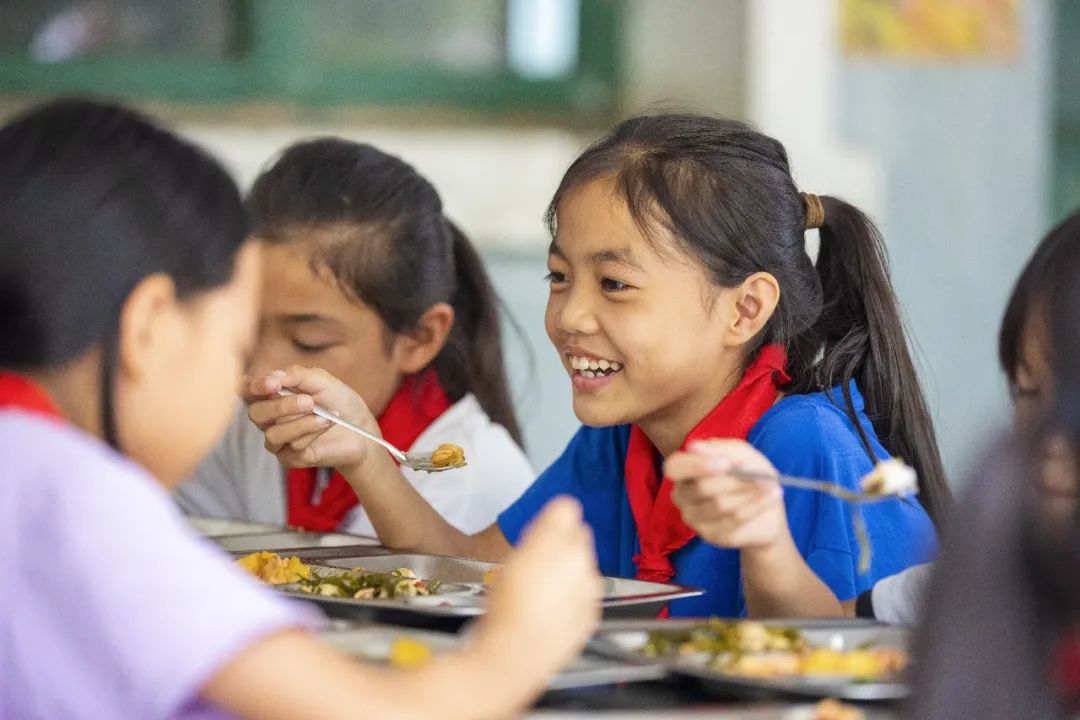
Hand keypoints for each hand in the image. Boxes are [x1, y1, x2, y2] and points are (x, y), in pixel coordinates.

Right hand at [246, 366, 378, 472]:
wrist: (361, 427)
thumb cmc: (338, 401)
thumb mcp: (321, 380)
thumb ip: (296, 375)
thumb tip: (272, 377)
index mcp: (272, 395)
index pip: (248, 391)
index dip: (252, 387)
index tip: (271, 384)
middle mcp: (270, 418)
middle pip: (255, 414)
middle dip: (280, 407)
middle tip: (308, 401)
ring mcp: (279, 440)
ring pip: (274, 434)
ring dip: (301, 423)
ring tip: (325, 415)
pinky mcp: (291, 458)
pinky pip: (293, 447)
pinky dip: (313, 432)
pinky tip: (328, 423)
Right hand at [470, 498, 601, 698]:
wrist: (516, 654)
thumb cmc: (511, 605)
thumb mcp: (519, 553)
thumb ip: (549, 525)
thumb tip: (567, 507)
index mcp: (566, 544)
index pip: (568, 513)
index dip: (550, 522)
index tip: (535, 534)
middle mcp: (585, 565)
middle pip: (577, 542)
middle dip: (560, 546)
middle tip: (532, 563)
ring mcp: (589, 593)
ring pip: (580, 571)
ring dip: (565, 574)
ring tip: (536, 591)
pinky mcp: (588, 617)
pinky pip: (581, 598)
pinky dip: (569, 600)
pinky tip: (546, 610)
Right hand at [667, 439, 787, 550]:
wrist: (768, 510)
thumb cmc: (750, 475)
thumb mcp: (742, 454)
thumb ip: (720, 448)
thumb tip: (693, 446)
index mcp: (684, 472)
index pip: (674, 467)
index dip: (697, 465)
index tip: (726, 463)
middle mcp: (682, 496)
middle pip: (702, 487)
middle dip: (734, 480)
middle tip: (759, 476)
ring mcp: (695, 519)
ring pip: (720, 505)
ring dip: (749, 492)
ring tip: (768, 485)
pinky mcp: (712, 535)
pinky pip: (734, 519)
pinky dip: (757, 505)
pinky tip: (771, 496)